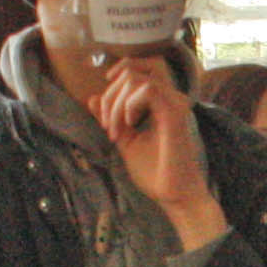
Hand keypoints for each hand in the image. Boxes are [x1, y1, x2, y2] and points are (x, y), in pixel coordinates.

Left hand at [93, 62, 223, 249]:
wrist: (175, 195)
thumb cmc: (156, 172)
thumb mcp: (126, 141)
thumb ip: (112, 118)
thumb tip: (91, 98)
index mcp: (162, 103)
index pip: (136, 71)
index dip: (113, 84)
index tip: (105, 116)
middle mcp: (171, 98)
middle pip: (131, 71)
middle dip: (109, 97)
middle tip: (107, 127)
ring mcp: (175, 104)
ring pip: (136, 78)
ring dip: (116, 102)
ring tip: (115, 129)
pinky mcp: (175, 114)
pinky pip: (147, 90)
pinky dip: (129, 104)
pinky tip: (129, 124)